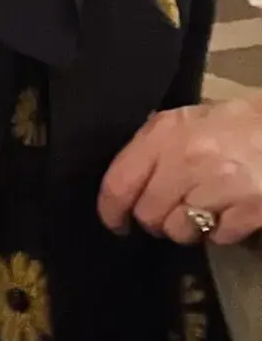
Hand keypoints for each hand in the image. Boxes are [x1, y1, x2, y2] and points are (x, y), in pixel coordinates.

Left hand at [99, 99, 261, 244]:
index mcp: (164, 134)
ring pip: (180, 231)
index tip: (114, 222)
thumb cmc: (234, 124)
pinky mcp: (250, 211)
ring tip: (201, 211)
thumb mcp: (186, 121)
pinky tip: (229, 213)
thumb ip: (154, 145)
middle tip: (166, 213)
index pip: (120, 182)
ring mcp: (220, 188)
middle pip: (148, 214)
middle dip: (153, 220)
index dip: (110, 209)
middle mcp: (186, 161)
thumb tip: (127, 179)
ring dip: (187, 229)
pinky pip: (218, 238)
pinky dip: (221, 232)